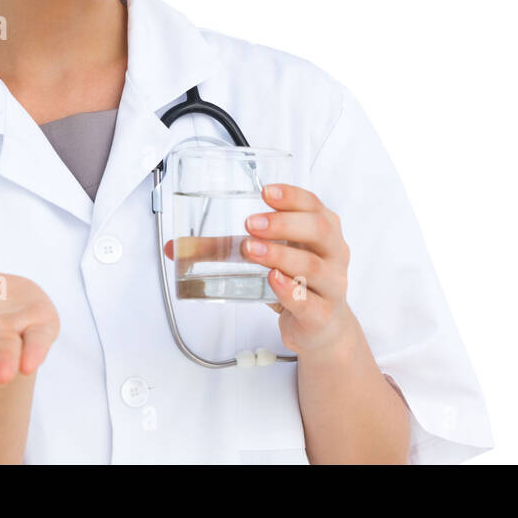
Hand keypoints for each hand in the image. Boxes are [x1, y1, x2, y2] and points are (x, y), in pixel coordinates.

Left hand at [246, 184, 356, 355]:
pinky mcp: (322, 314)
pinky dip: (289, 289)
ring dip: (279, 255)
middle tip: (251, 223)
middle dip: (283, 223)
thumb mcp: (272, 257)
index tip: (265, 192)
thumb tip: (182, 247)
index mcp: (325, 231)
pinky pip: (309, 301)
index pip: (313, 205)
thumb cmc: (297, 282)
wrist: (323, 326)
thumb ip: (232, 248)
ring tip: (251, 250)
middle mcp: (335, 254)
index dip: (291, 196)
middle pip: (319, 230)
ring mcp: (332, 285)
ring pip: (312, 265)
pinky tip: (272, 280)